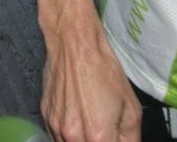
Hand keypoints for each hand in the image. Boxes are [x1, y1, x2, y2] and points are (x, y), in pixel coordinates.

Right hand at [39, 26, 139, 141]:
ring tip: (92, 126)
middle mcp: (72, 136)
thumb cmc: (103, 70)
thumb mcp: (131, 107)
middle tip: (106, 132)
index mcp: (97, 135)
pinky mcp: (45, 117)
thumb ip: (130, 138)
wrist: (74, 45)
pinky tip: (78, 121)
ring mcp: (55, 127)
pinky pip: (57, 137)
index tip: (116, 139)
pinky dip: (69, 136)